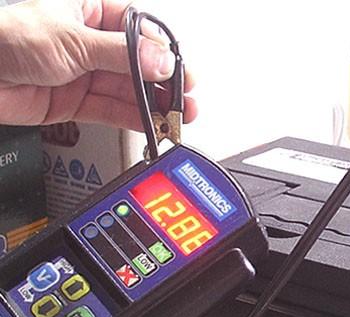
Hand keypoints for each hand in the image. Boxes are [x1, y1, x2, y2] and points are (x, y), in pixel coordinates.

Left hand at [0, 0, 197, 128]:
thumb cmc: (6, 38)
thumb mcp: (72, 40)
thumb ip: (122, 55)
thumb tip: (161, 62)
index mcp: (88, 10)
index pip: (137, 31)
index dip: (161, 52)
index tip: (179, 70)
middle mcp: (88, 41)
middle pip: (136, 65)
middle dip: (162, 84)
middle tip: (183, 99)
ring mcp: (83, 73)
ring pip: (127, 91)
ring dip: (153, 105)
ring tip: (176, 116)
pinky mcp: (76, 102)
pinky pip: (111, 110)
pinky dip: (133, 119)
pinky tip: (152, 124)